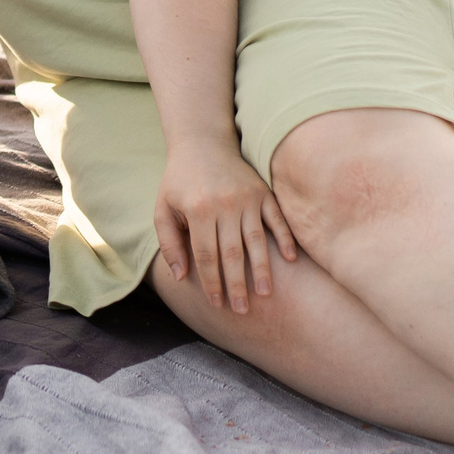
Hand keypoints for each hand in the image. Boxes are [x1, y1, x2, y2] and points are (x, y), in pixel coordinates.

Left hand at [152, 137, 298, 314]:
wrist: (202, 143)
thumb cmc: (179, 181)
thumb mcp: (163, 209)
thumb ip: (169, 243)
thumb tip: (181, 277)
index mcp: (198, 210)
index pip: (206, 255)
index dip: (211, 282)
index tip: (217, 303)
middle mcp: (224, 204)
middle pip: (233, 253)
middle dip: (237, 284)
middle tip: (242, 310)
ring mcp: (247, 198)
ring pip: (256, 240)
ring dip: (263, 269)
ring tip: (266, 294)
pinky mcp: (262, 192)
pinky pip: (277, 219)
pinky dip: (285, 239)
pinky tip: (291, 260)